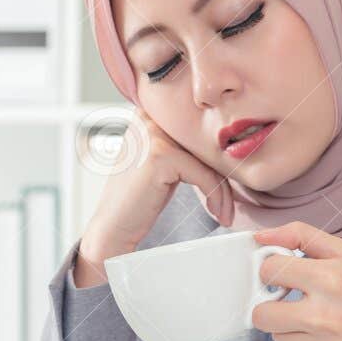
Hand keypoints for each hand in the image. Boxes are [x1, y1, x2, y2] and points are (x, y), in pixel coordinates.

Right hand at [72, 108, 235, 287]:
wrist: (113, 227)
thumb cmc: (138, 198)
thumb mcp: (161, 161)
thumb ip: (182, 145)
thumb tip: (226, 142)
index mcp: (147, 113)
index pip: (196, 130)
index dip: (215, 156)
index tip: (227, 184)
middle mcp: (148, 118)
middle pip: (203, 142)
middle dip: (222, 173)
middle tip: (228, 200)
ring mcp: (152, 134)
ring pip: (207, 159)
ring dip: (223, 189)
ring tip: (223, 211)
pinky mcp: (161, 155)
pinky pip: (204, 174)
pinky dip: (216, 195)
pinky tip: (218, 212)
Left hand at [250, 222, 341, 340]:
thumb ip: (303, 237)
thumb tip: (260, 235)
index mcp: (334, 279)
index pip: (270, 271)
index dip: (272, 267)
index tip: (283, 269)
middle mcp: (329, 316)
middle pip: (261, 314)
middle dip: (269, 302)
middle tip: (289, 295)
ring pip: (276, 335)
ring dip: (287, 323)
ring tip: (316, 312)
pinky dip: (308, 339)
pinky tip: (334, 330)